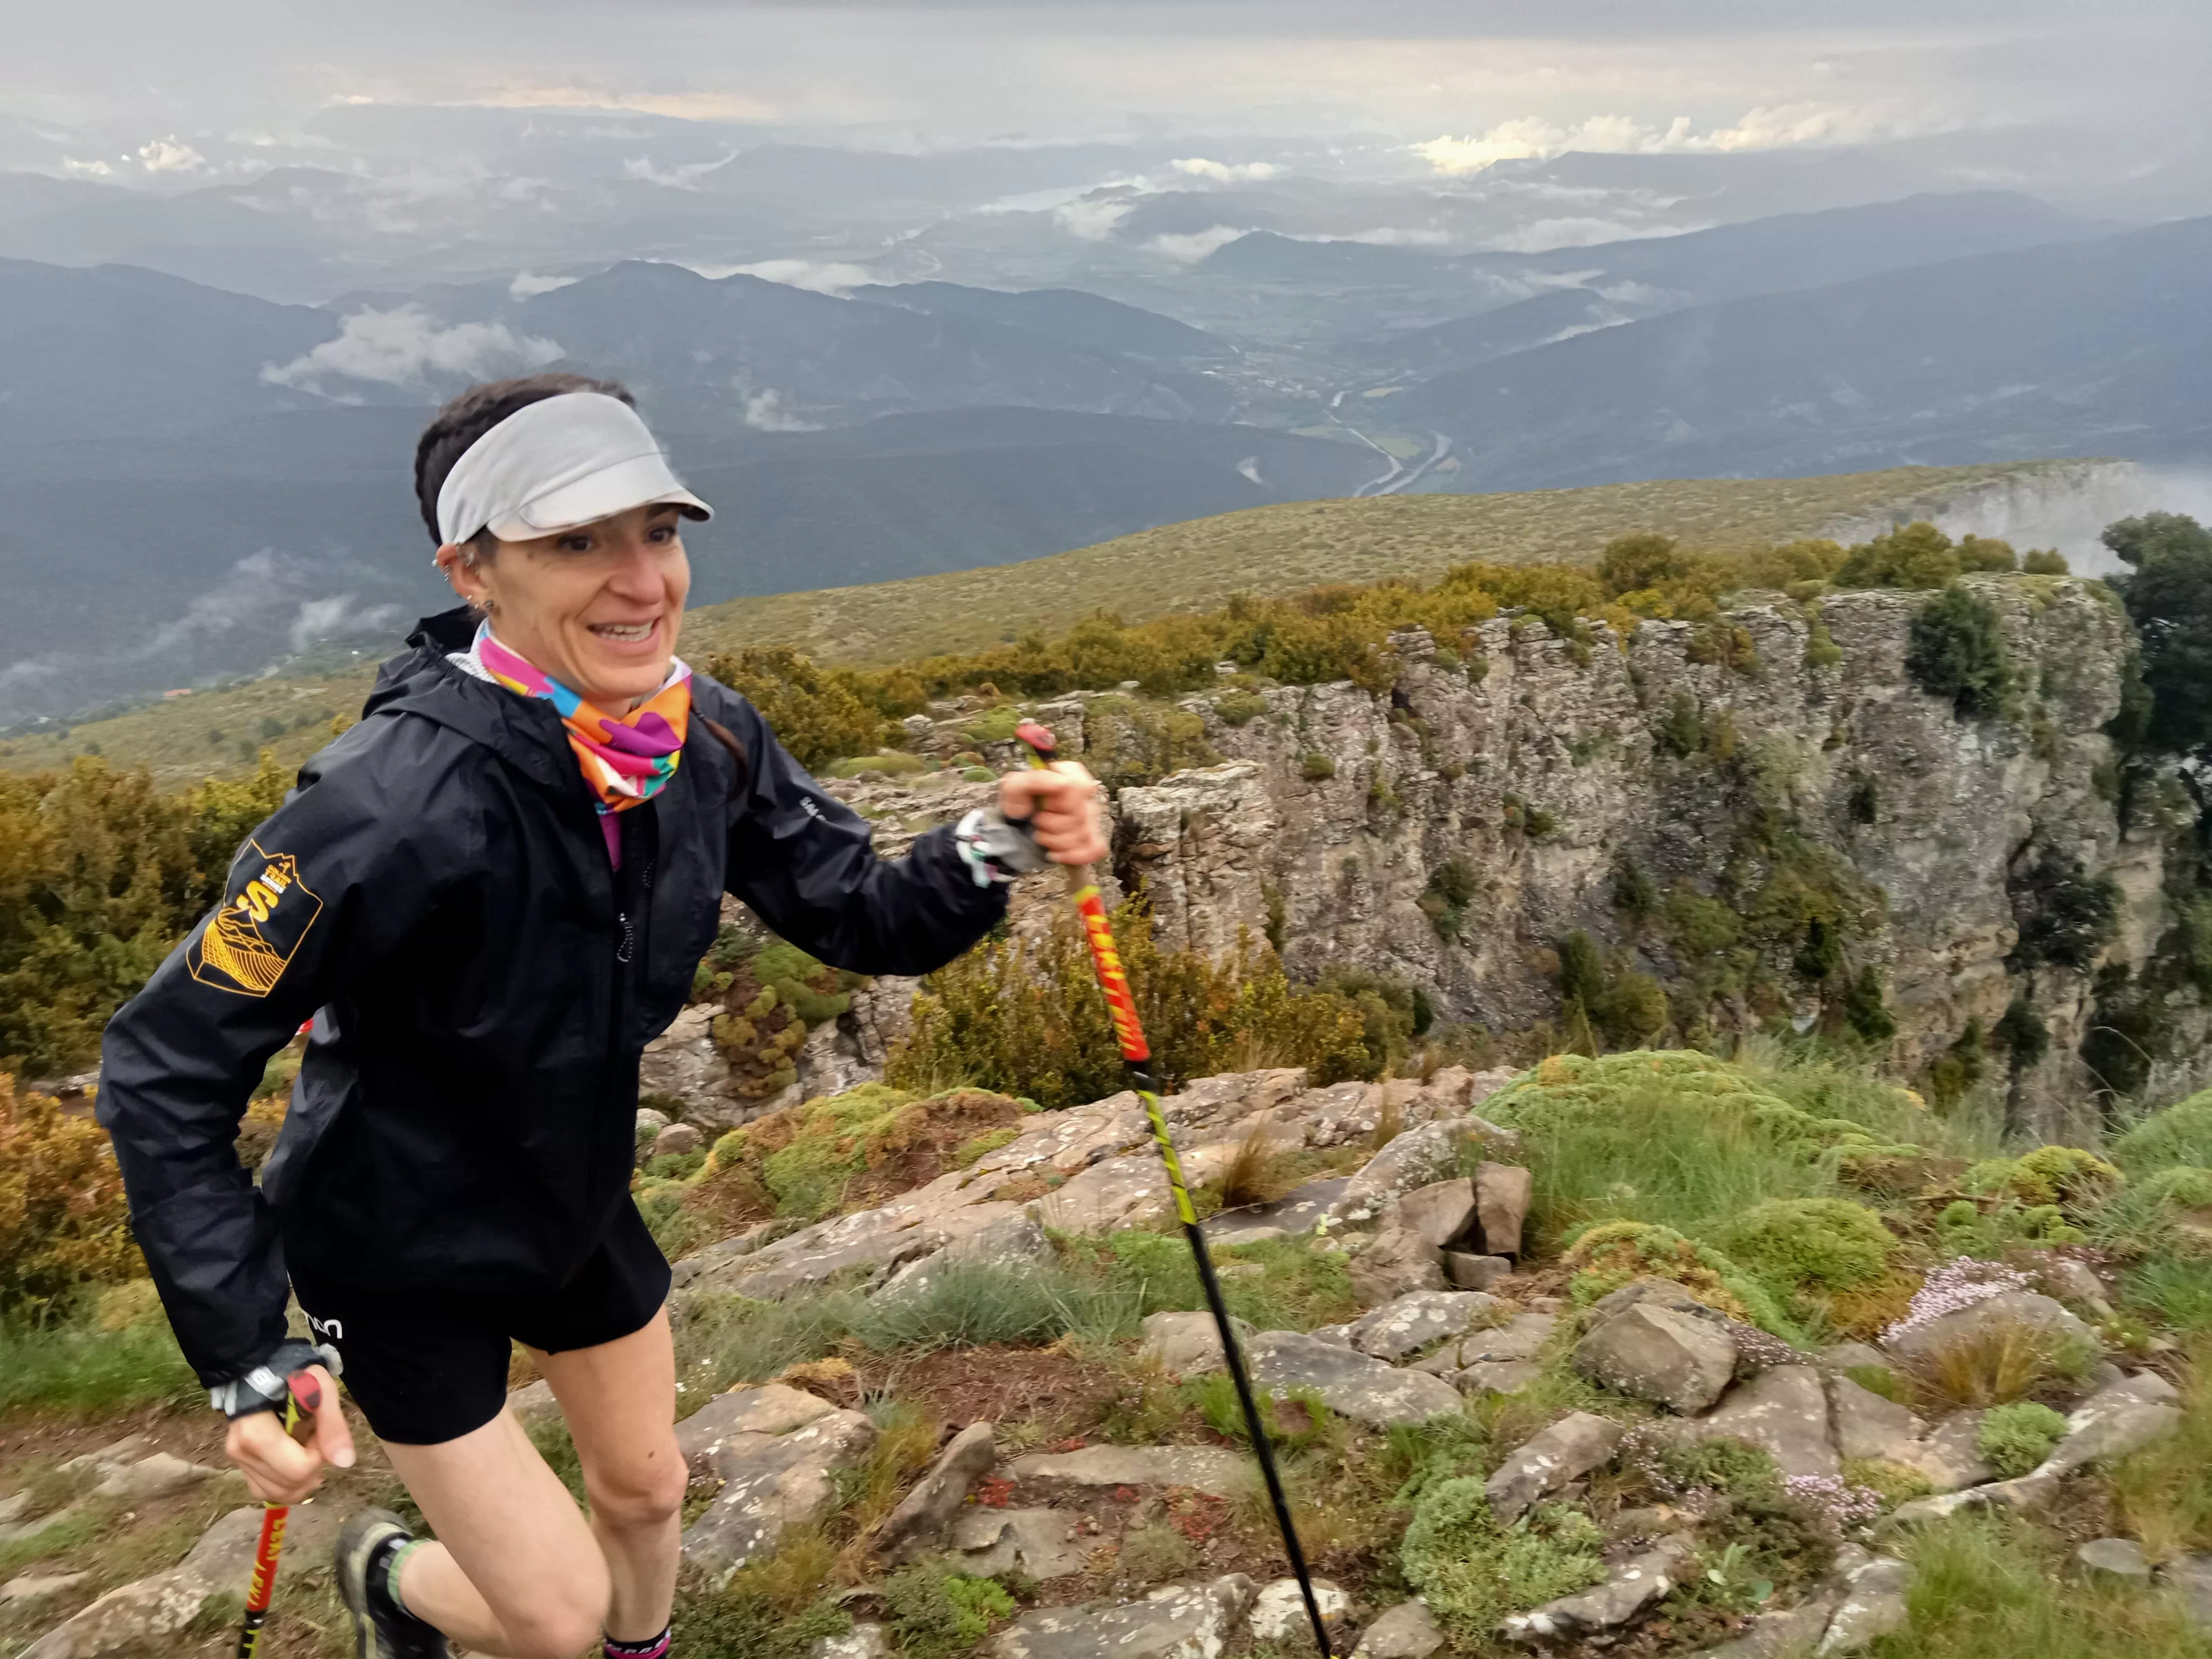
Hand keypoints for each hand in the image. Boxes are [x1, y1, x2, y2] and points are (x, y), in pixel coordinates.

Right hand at [224, 1367, 353, 1503]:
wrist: (261, 1371)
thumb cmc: (292, 1375)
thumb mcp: (319, 1387)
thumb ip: (332, 1423)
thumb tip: (344, 1462)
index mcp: (256, 1433)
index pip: (298, 1469)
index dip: (318, 1454)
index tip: (316, 1430)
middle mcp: (241, 1452)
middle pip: (290, 1487)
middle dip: (312, 1468)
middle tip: (312, 1438)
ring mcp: (238, 1462)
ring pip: (279, 1495)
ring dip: (302, 1478)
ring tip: (303, 1447)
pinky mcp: (242, 1467)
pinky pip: (268, 1492)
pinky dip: (288, 1484)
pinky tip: (294, 1461)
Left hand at [999, 762, 1107, 866]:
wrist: (1015, 825)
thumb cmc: (1017, 802)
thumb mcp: (1015, 787)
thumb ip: (1036, 780)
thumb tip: (1062, 783)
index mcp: (1070, 774)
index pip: (1079, 788)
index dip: (1060, 804)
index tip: (1043, 806)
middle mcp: (1084, 795)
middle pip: (1079, 817)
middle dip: (1052, 826)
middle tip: (1038, 821)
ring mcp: (1090, 817)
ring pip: (1083, 836)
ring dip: (1055, 842)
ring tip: (1042, 835)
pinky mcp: (1090, 837)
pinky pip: (1093, 851)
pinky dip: (1072, 856)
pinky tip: (1056, 852)